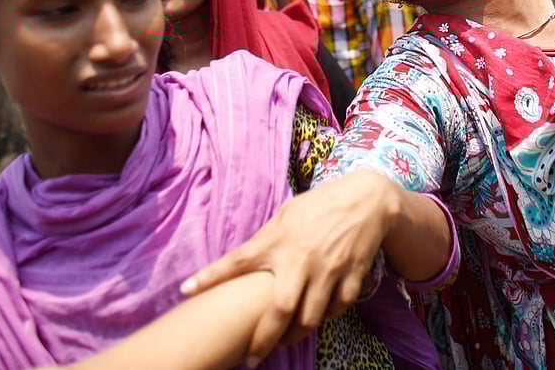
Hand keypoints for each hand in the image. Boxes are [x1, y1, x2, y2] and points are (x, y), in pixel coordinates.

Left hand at [180, 170, 400, 362]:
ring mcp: (329, 271)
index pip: (238, 260)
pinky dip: (325, 318)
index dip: (210, 276)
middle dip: (263, 340)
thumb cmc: (321, 205)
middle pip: (279, 310)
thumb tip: (244, 259)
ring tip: (282, 342)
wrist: (368, 200)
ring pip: (309, 319)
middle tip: (251, 358)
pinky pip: (336, 310)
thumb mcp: (287, 215)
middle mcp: (302, 260)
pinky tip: (316, 319)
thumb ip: (266, 239)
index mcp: (279, 240)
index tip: (186, 289)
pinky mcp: (352, 278)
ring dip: (293, 336)